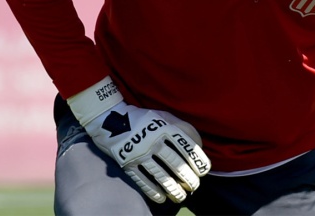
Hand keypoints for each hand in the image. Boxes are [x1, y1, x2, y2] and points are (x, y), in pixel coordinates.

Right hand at [68, 79, 210, 203]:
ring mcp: (140, 153)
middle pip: (176, 164)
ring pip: (161, 176)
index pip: (187, 147)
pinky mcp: (127, 163)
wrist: (110, 118)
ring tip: (181, 196)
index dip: (198, 161)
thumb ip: (181, 127)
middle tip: (194, 186)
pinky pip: (143, 181)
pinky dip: (154, 192)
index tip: (204, 171)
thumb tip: (198, 146)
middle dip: (188, 178)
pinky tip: (162, 198)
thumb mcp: (163, 116)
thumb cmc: (144, 119)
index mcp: (165, 127)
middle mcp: (153, 140)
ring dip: (174, 189)